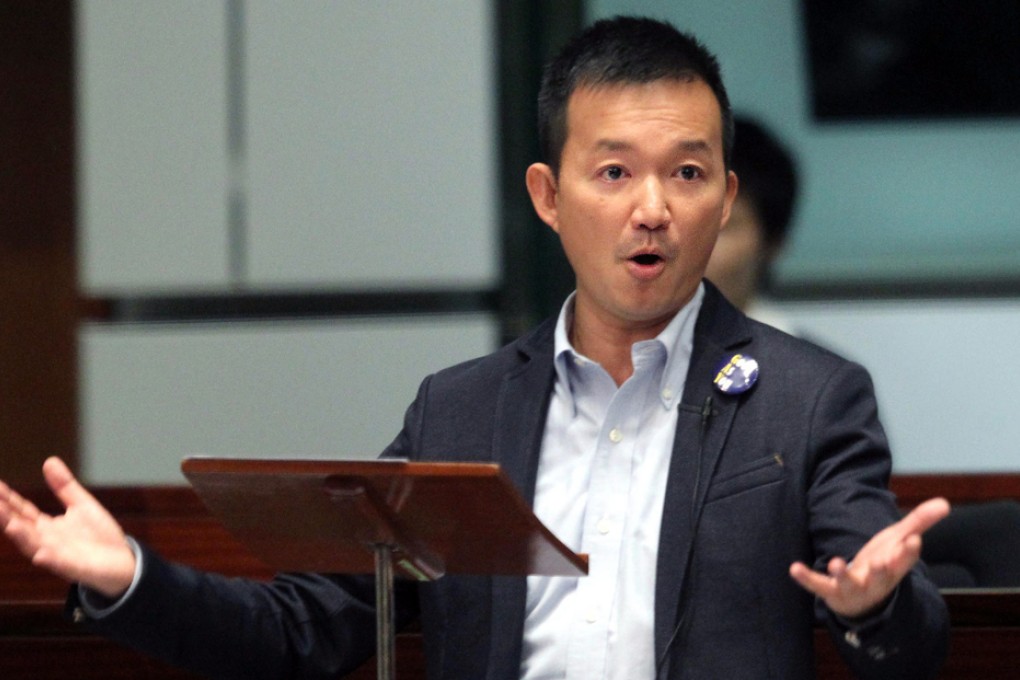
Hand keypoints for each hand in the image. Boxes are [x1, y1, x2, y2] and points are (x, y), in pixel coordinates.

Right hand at [0, 456, 135, 597]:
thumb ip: (64, 486)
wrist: (123, 562)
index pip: (22, 511)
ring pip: (35, 547)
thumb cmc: (99, 536)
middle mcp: (46, 542)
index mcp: (47, 527)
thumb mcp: (81, 505)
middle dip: (6, 518)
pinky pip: (61, 565)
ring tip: (10, 525)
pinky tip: (41, 554)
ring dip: (22, 537)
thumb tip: (49, 461)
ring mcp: (59, 556)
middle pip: (22, 528)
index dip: (8, 500)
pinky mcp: (76, 568)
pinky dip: (50, 560)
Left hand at [789, 497, 950, 618]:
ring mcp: (853, 587)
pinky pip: (818, 586)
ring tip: (834, 562)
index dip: (908, 552)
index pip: (904, 560)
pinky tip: (794, 568)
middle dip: (882, 569)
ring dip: (842, 574)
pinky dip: (806, 579)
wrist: (863, 599)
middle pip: (882, 576)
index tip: (913, 541)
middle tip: (882, 561)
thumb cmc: (882, 564)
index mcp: (894, 567)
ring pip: (849, 584)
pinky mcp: (831, 591)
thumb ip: (919, 522)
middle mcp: (876, 580)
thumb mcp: (899, 541)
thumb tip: (945, 502)